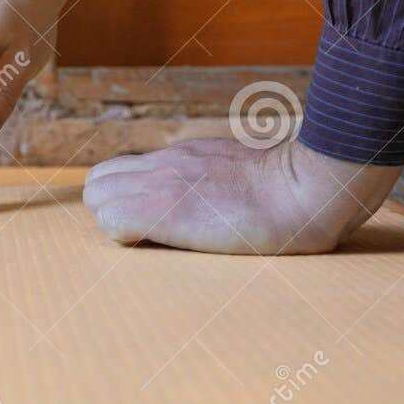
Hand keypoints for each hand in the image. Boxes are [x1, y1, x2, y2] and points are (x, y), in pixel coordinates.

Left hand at [83, 136, 400, 253]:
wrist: (305, 188)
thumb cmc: (290, 193)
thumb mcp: (242, 172)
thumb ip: (217, 178)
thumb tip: (220, 198)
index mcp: (183, 157)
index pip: (119, 171)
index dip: (122, 200)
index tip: (146, 223)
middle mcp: (164, 165)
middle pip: (97, 184)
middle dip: (109, 211)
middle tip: (142, 236)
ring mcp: (162, 184)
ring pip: (98, 200)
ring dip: (114, 225)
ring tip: (150, 243)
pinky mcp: (164, 209)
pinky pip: (112, 221)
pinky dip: (123, 238)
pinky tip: (156, 246)